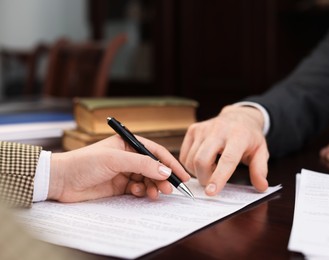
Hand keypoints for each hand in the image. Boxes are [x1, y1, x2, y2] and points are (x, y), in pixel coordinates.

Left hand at [48, 135, 190, 201]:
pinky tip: (139, 192)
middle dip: (163, 178)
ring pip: (147, 179)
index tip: (182, 175)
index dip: (170, 163)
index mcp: (128, 144)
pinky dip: (142, 192)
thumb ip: (143, 164)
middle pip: (154, 167)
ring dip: (153, 186)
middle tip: (170, 189)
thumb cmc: (85, 162)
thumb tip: (165, 171)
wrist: (61, 180)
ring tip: (155, 194)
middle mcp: (128, 157)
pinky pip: (138, 189)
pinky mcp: (120, 186)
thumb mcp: (116, 159)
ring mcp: (124, 172)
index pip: (155, 152)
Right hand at [180, 105, 268, 195]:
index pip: (226, 159)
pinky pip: (184, 155)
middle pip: (202, 160)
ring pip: (191, 159)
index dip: (218, 177)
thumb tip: (261, 186)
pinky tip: (204, 161)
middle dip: (204, 178)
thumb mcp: (261, 151)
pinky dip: (191, 165)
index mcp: (238, 136)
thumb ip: (260, 170)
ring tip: (212, 168)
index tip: (211, 192)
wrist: (238, 117)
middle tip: (212, 183)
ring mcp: (203, 128)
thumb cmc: (249, 137)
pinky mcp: (193, 129)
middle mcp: (219, 130)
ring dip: (199, 172)